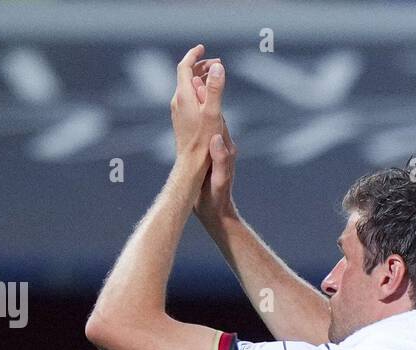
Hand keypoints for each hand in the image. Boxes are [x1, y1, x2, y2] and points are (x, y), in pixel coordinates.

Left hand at [170, 44, 225, 190]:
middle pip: (185, 75)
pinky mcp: (181, 120)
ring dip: (200, 78)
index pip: (184, 66)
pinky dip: (198, 90)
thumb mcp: (213, 113)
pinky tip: (208, 98)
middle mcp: (177, 101)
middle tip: (217, 64)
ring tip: (215, 78)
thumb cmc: (203, 141)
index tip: (203, 48)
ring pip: (187, 87)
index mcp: (183, 96)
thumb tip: (218, 66)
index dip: (194, 55)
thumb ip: (215, 88)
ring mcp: (178, 111)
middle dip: (200, 66)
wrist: (191, 164)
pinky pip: (188, 98)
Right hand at [188, 61, 238, 226]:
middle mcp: (222, 144)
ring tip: (193, 82)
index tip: (203, 75)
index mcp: (224, 147)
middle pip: (214, 112)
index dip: (210, 97)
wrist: (218, 214)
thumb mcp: (220, 181)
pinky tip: (191, 113)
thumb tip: (217, 138)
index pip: (217, 115)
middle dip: (207, 91)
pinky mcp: (211, 156)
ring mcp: (217, 150)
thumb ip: (222, 161)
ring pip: (209, 121)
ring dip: (202, 102)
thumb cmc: (218, 200)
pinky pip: (204, 131)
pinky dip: (198, 118)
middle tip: (198, 68)